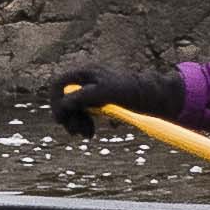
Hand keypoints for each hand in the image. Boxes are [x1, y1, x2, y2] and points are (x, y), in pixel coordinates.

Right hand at [50, 67, 181, 136]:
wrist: (154, 97)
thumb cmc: (132, 91)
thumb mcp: (105, 94)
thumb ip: (83, 97)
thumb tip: (62, 105)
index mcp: (86, 74)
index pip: (58, 84)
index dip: (55, 102)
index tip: (61, 120)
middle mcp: (87, 81)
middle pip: (64, 100)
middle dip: (69, 117)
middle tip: (77, 133)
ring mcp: (93, 92)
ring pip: (74, 110)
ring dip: (77, 124)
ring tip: (88, 135)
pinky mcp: (101, 103)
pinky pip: (86, 115)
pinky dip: (87, 125)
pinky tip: (95, 132)